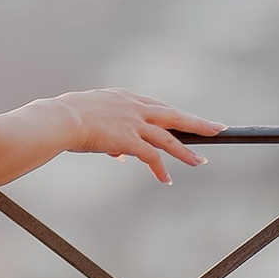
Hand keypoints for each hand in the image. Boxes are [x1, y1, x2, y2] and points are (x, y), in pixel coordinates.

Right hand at [55, 90, 222, 184]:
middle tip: (217, 129)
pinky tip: (167, 180)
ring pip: (169, 138)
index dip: (171, 115)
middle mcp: (134, 107)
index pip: (155, 106)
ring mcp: (134, 123)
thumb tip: (119, 152)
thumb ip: (109, 133)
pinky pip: (152, 157)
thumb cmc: (66, 117)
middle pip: (174, 115)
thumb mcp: (91, 118)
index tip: (182, 121)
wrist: (60, 118)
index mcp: (125, 97)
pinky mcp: (130, 140)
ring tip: (200, 161)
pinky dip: (161, 169)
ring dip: (186, 151)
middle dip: (197, 123)